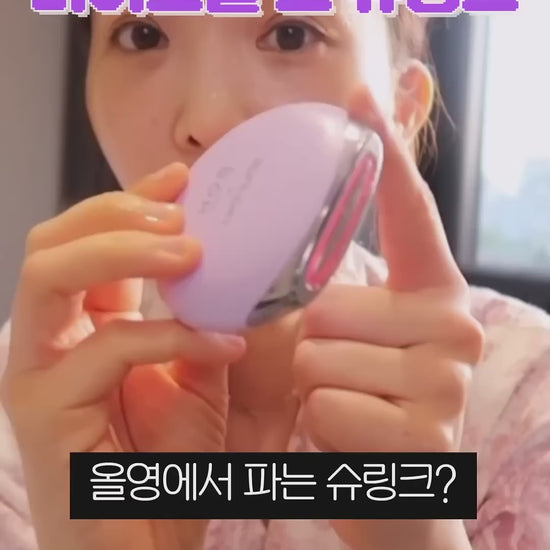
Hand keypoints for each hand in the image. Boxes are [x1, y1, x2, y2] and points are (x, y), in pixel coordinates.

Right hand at [1, 164, 245, 549]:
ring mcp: (38, 373)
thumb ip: (196, 321)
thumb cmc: (172, 465)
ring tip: (188, 249)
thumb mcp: (196, 376)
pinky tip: (220, 341)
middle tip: (180, 212)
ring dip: (122, 251)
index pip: (92, 242)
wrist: (150, 544)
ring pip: (50, 275)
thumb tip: (227, 269)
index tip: (183, 176)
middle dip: (117, 213)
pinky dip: (168, 335)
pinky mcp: (43, 412)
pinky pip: (103, 348)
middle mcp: (51, 340)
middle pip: (54, 242)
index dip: (133, 201)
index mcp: (86, 326)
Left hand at [293, 86, 483, 549]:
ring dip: (315, 386)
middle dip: (313, 345)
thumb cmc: (367, 404)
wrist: (400, 496)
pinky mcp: (423, 436)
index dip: (384, 154)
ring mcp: (445, 381)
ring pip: (320, 356)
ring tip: (349, 406)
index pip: (408, 211)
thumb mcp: (356, 342)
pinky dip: (323, 426)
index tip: (359, 96)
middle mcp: (452, 325)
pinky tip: (354, 439)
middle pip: (327, 305)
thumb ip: (337, 293)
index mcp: (434, 292)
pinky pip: (328, 406)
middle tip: (344, 373)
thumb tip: (299, 263)